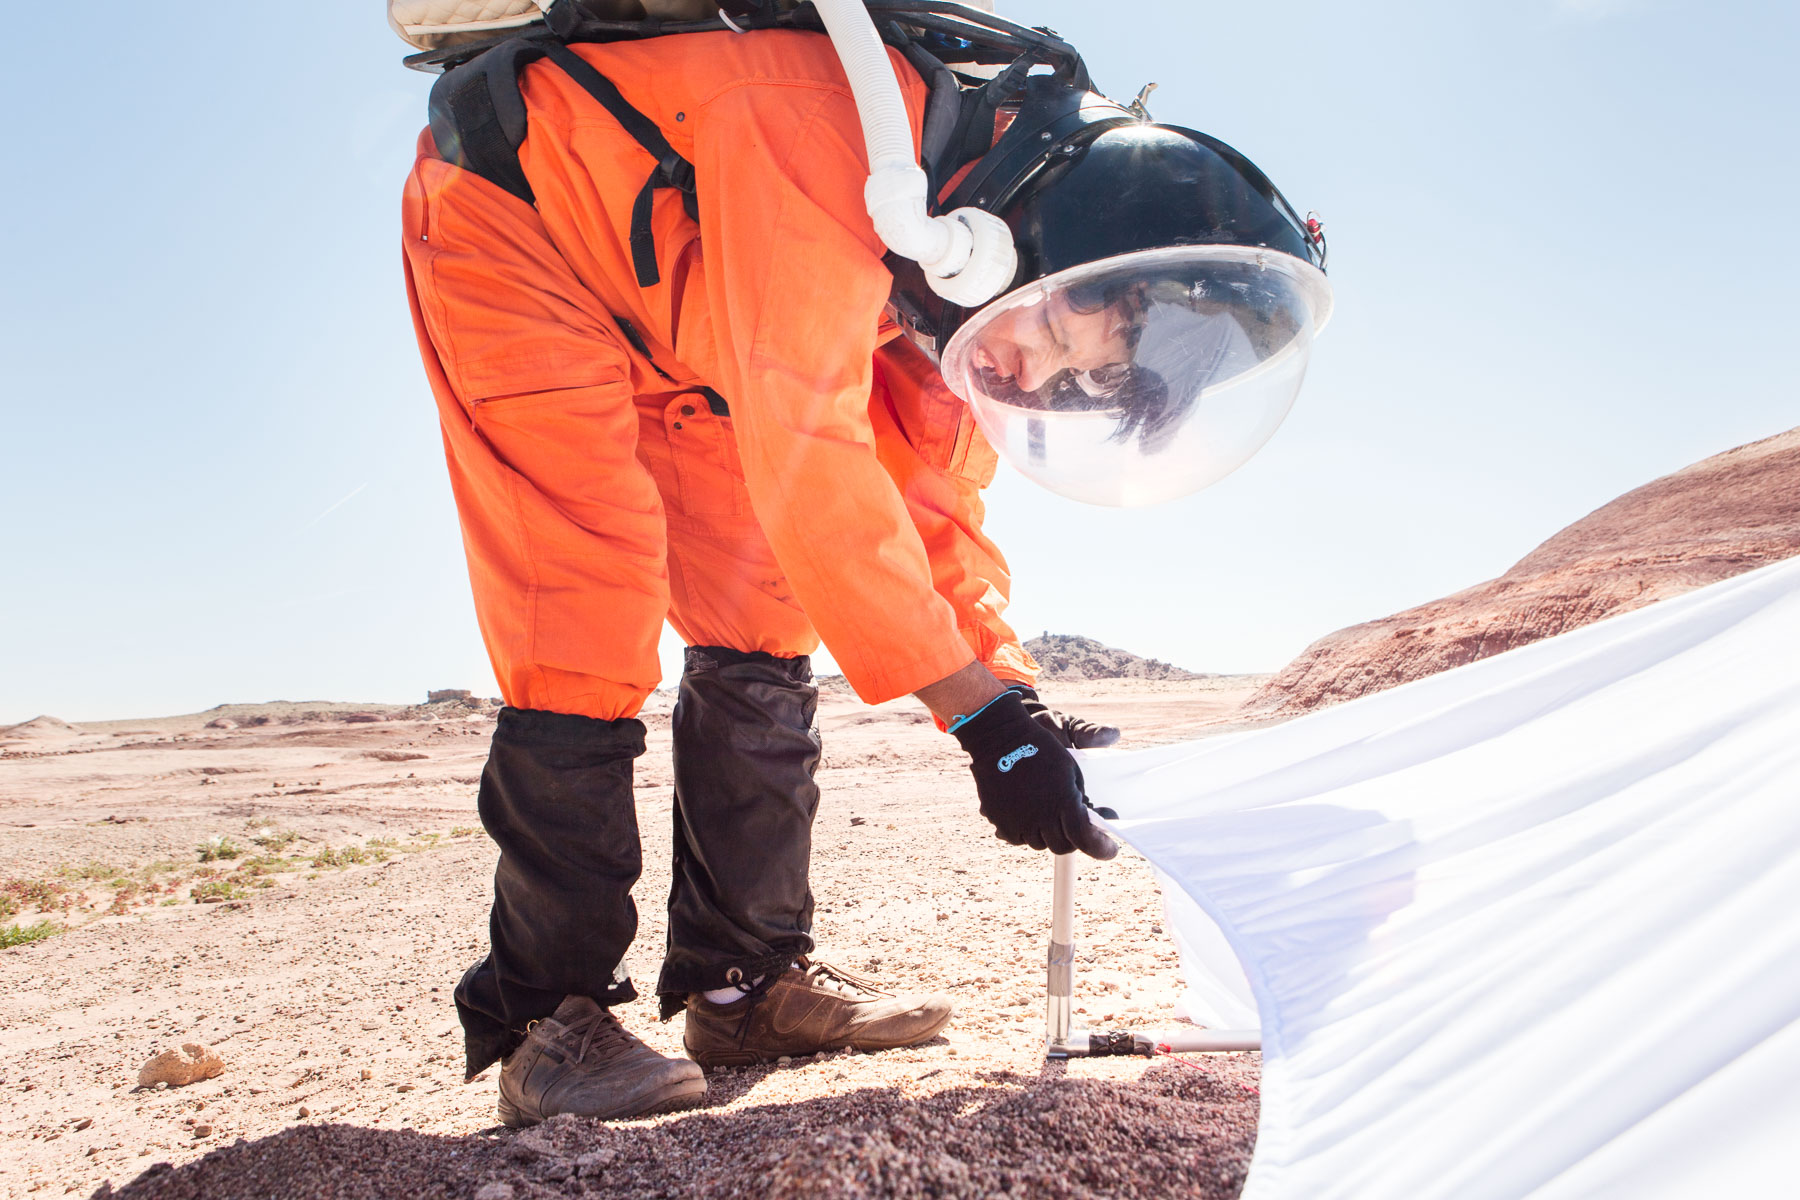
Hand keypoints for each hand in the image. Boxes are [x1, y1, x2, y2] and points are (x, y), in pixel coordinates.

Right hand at [949, 690, 1117, 858]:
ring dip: (1050, 834)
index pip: (1086, 838)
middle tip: (1079, 826)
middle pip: (1063, 846)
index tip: (1111, 849)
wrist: (999, 739)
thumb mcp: (1071, 769)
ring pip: (1040, 843)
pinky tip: (1030, 814)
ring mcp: (1018, 822)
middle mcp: (1040, 818)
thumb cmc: (1040, 748)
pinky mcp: (1000, 822)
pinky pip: (1018, 838)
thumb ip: (1082, 799)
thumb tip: (1092, 818)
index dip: (1101, 848)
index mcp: (1063, 802)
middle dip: (1075, 840)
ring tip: (1051, 815)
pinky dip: (1028, 831)